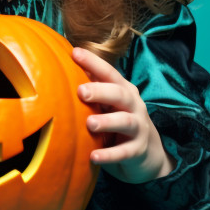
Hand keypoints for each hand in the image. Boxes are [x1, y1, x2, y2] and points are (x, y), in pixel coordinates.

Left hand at [71, 47, 174, 184]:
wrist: (148, 152)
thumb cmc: (118, 119)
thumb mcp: (107, 102)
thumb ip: (91, 86)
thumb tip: (61, 65)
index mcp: (123, 89)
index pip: (109, 72)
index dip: (94, 62)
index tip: (75, 53)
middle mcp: (133, 105)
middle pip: (119, 94)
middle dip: (101, 91)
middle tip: (81, 91)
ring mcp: (138, 127)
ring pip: (125, 121)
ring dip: (107, 122)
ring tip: (90, 124)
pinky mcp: (138, 150)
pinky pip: (124, 152)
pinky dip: (110, 155)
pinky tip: (94, 157)